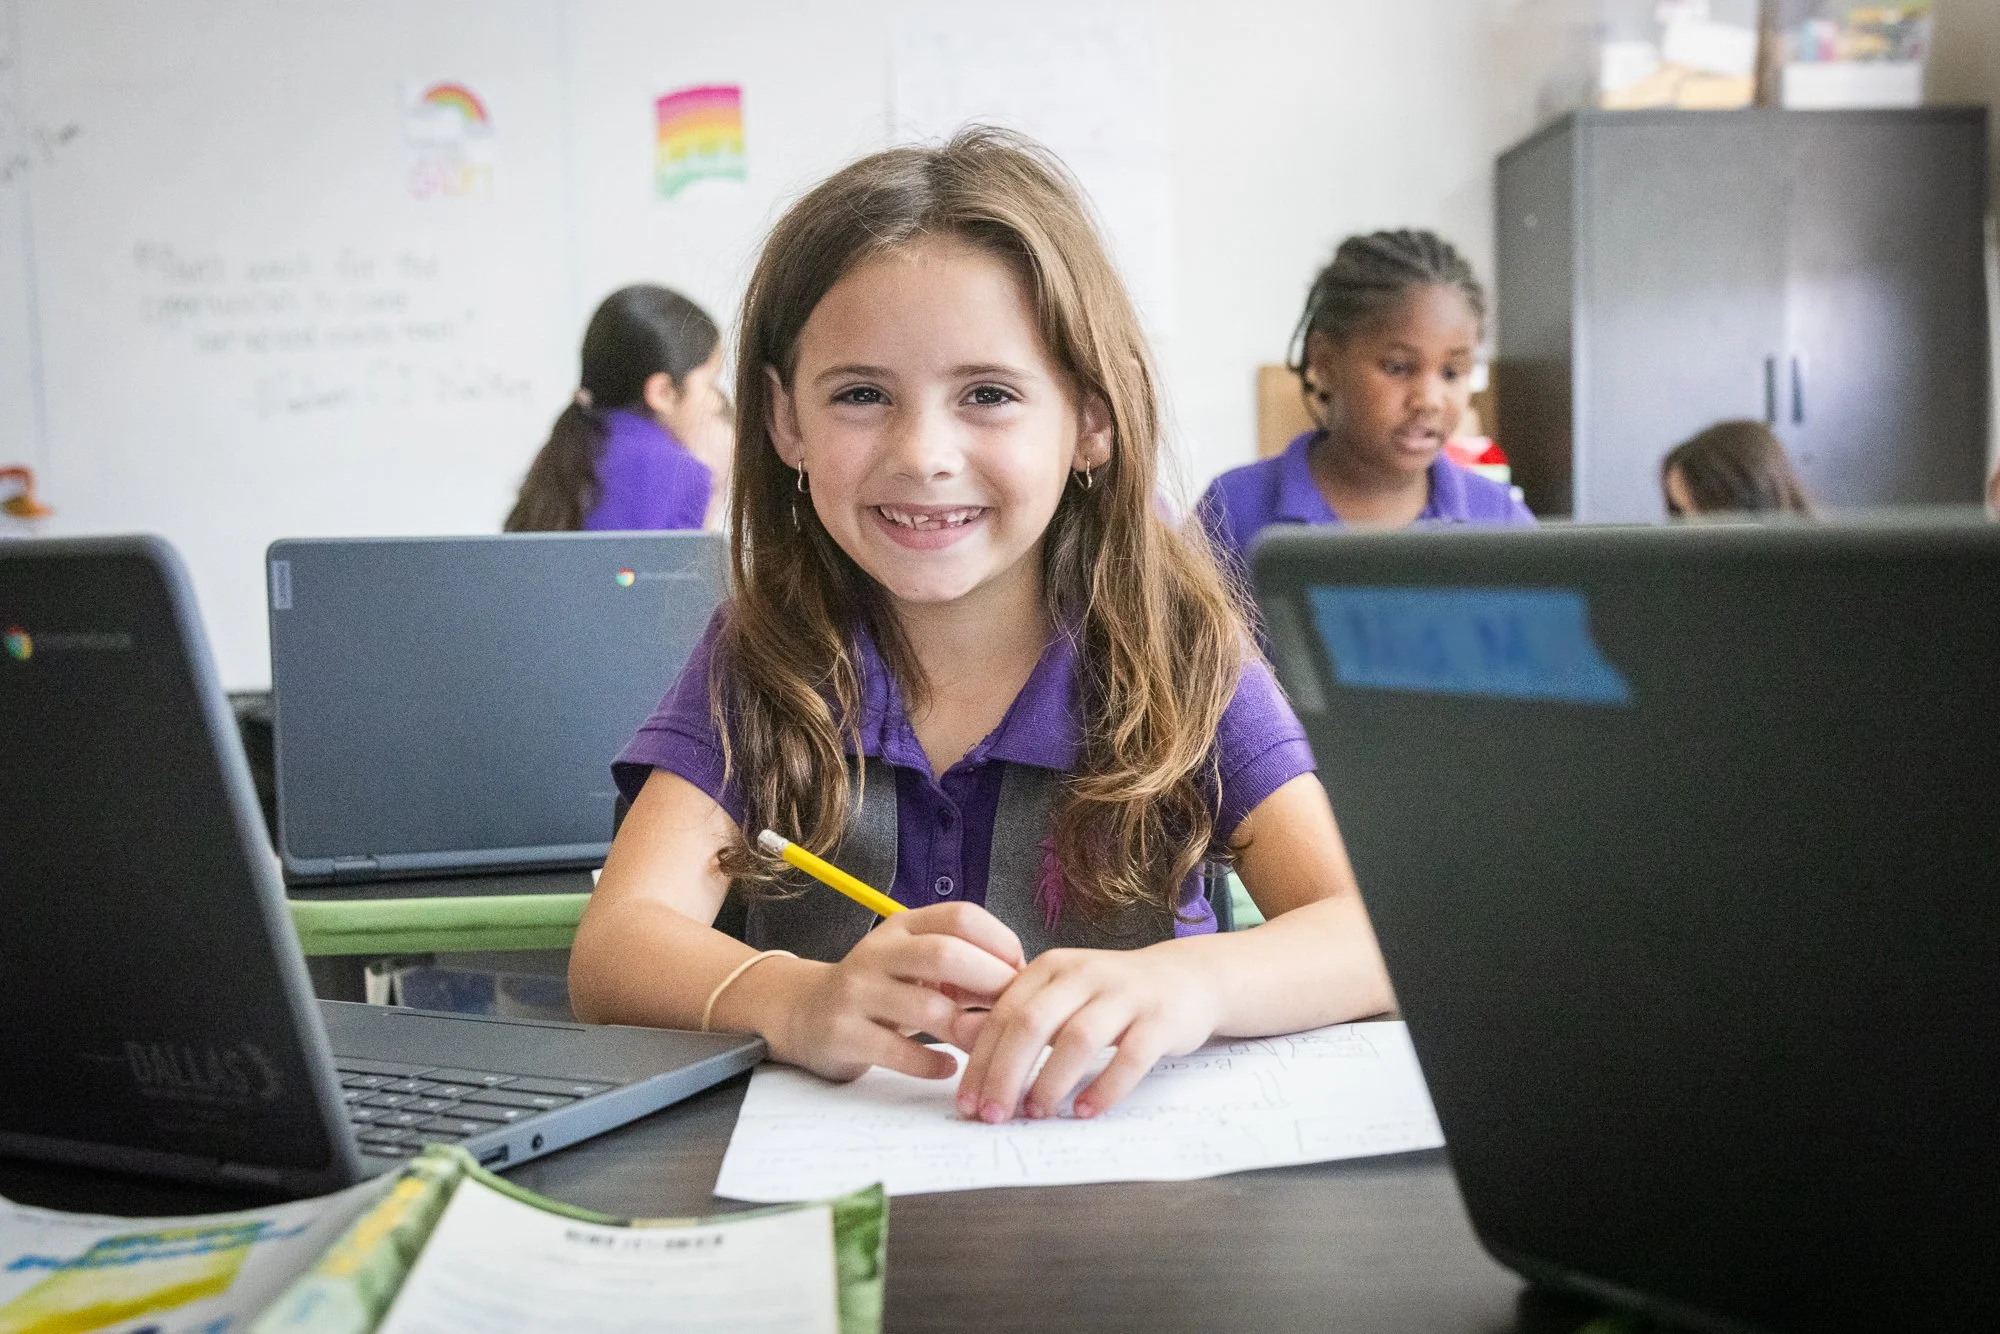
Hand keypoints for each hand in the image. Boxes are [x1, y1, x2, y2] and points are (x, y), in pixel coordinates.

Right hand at [754, 903, 1022, 1083]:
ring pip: (925, 1007)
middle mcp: (878, 952)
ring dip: (968, 1029)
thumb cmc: (879, 988)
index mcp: (902, 925)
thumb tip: (1023, 984)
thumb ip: (960, 965)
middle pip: (945, 954)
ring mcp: (858, 992)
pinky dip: (932, 1064)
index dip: (1000, 942)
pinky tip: (949, 1068)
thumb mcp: (912, 961)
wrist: (803, 1012)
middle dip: (989, 980)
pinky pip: (899, 1051)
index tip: (1020, 972)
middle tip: (1013, 1008)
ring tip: (987, 1043)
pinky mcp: (844, 1034)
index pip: (961, 916)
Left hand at [949, 946, 1222, 1122]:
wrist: (1185, 979)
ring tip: (1036, 1115)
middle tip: (993, 1116)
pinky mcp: (1161, 1019)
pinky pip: (1130, 1057)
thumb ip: (1020, 1018)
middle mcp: (1084, 974)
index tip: (967, 1102)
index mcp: (1051, 968)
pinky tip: (1085, 1111)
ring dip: (1051, 1082)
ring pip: (1078, 1039)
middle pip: (1032, 1024)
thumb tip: (967, 1052)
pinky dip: (1104, 1088)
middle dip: (1006, 1075)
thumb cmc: (1111, 997)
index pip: (1004, 1014)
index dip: (981, 1061)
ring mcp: (1125, 995)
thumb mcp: (1061, 996)